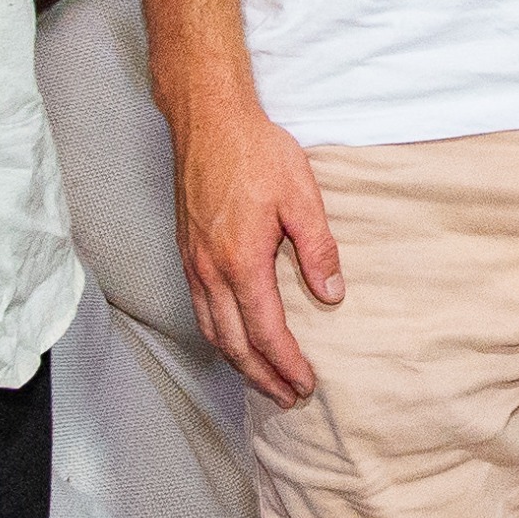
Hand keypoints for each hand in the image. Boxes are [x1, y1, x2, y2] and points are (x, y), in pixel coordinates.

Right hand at [171, 105, 342, 408]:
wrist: (208, 119)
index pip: (265, 331)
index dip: (286, 363)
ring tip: (264, 379)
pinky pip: (200, 308)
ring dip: (239, 361)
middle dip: (262, 376)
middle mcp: (210, 270)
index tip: (306, 384)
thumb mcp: (301, 195)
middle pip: (234, 343)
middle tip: (288, 397)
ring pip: (212, 330)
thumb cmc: (256, 151)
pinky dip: (219, 335)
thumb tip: (331, 295)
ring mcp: (193, 262)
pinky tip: (234, 337)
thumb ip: (317, 248)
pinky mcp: (187, 251)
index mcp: (241, 261)